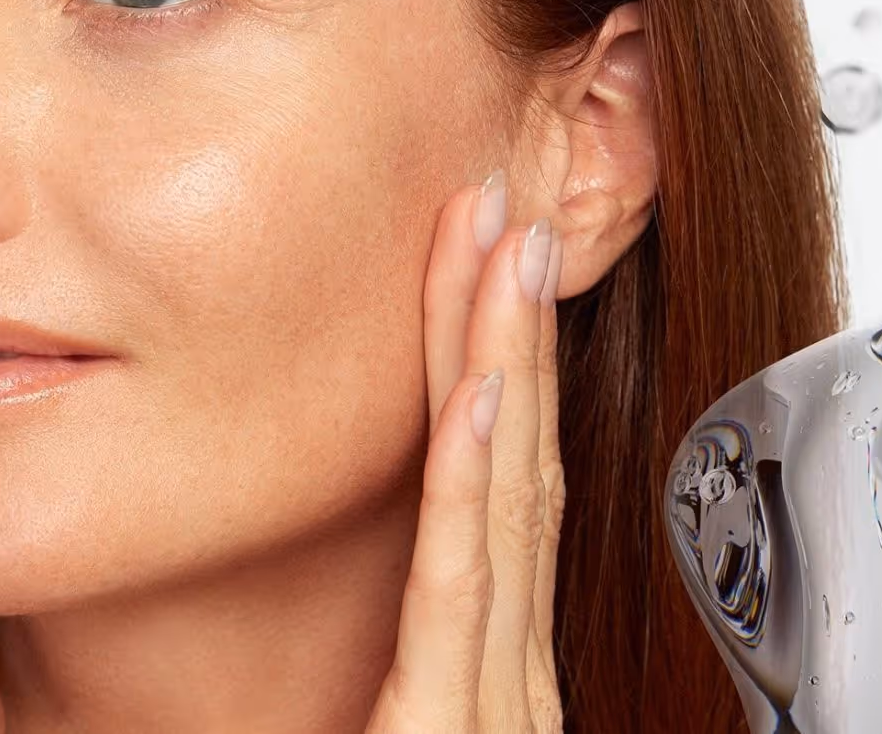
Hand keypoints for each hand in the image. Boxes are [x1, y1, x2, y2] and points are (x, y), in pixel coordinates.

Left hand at [364, 170, 565, 731]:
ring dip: (505, 356)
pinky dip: (473, 480)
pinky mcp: (445, 726)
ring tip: (503, 246)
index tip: (486, 255)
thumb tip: (364, 588)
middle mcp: (508, 663)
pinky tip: (481, 393)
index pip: (504, 477)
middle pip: (517, 456)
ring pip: (503, 492)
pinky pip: (461, 582)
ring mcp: (492, 692)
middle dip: (509, 319)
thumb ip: (393, 658)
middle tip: (503, 201)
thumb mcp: (387, 725)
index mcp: (491, 656)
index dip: (503, 355)